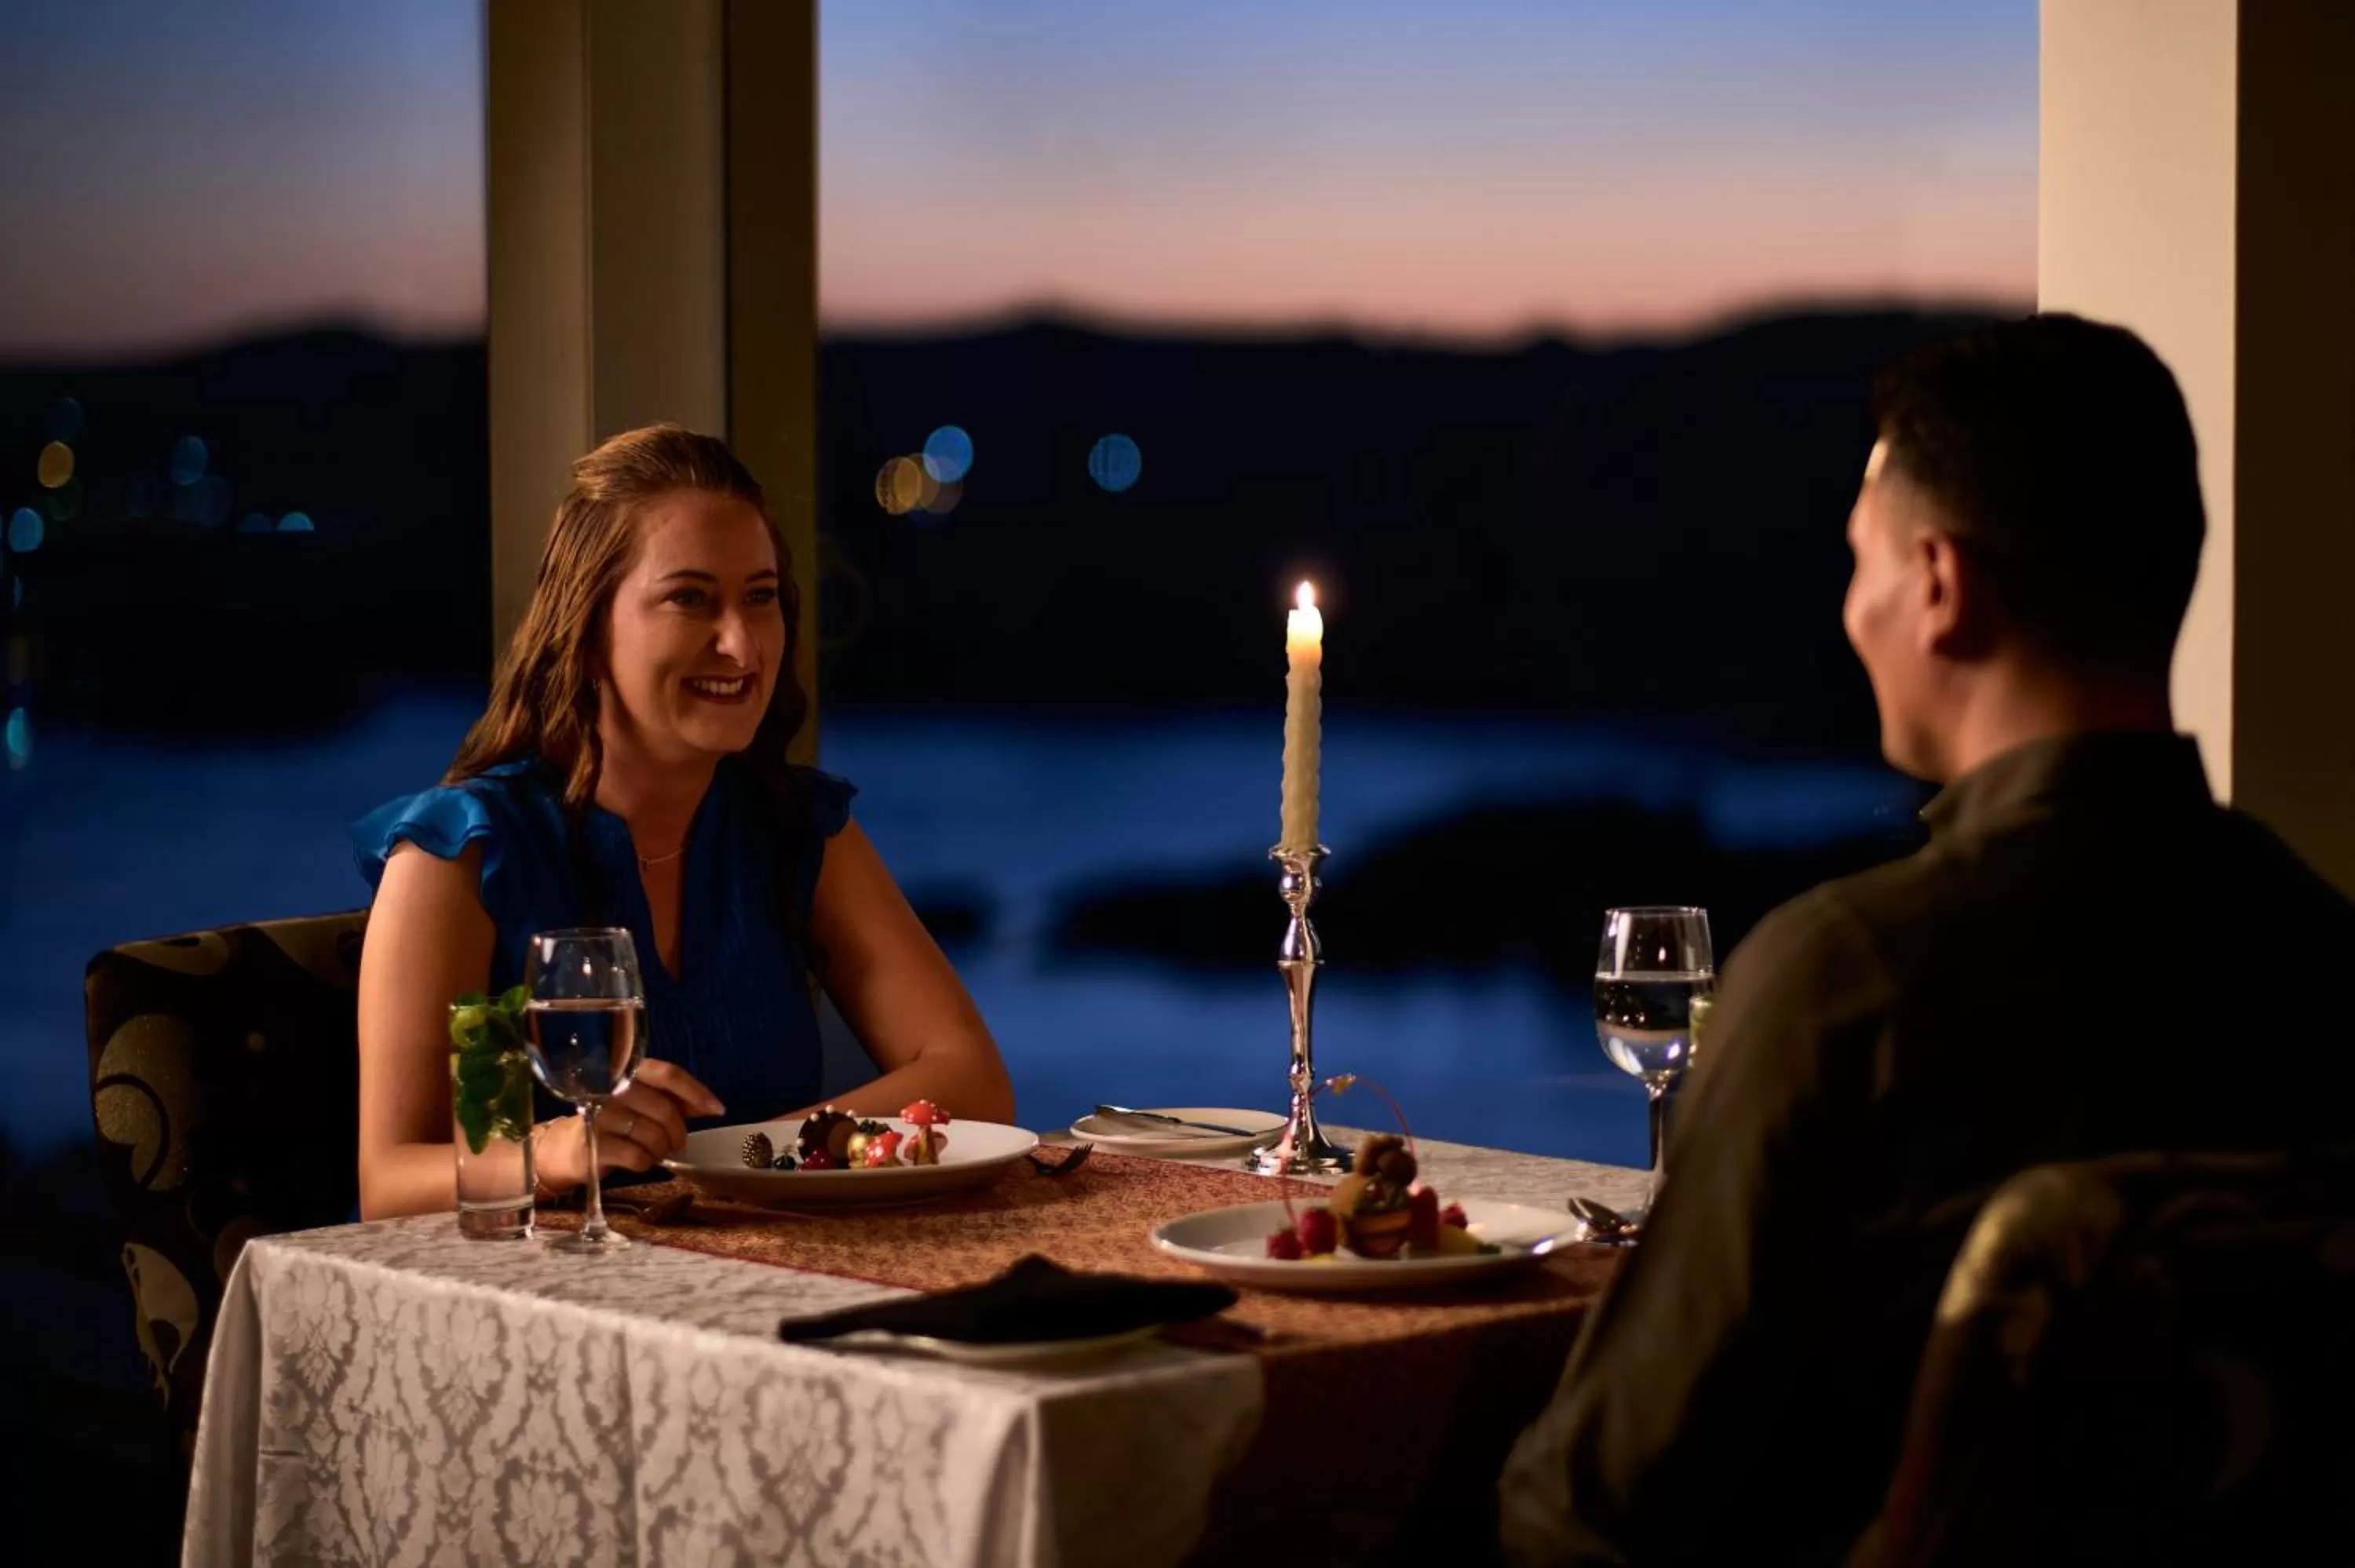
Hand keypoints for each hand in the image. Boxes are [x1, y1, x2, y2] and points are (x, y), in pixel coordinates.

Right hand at [531, 1060, 724, 1192]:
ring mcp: (600, 1115)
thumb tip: (712, 1106)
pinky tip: (639, 1160)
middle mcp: (611, 1088)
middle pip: (665, 1109)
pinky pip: (637, 1156)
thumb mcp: (644, 1106)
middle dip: (679, 1132)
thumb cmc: (614, 1123)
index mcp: (627, 1071)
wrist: (568, 1149)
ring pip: (653, 1135)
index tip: (717, 1109)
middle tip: (677, 1143)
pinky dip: (646, 1163)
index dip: (696, 1091)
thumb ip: (676, 1101)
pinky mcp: (593, 1144)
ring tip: (655, 1152)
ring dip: (662, 1149)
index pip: (667, 1073)